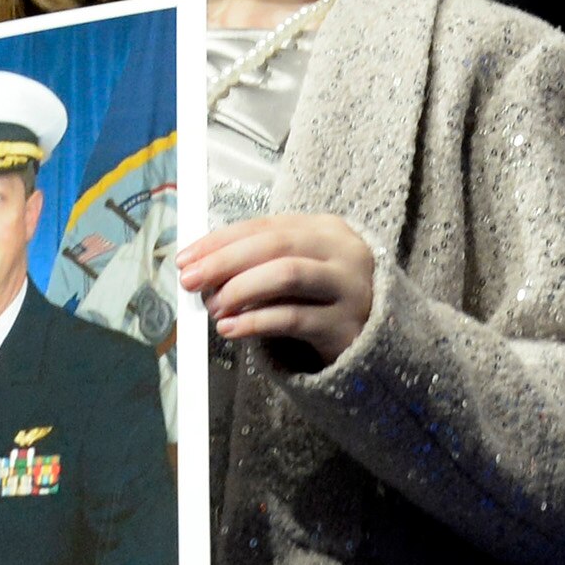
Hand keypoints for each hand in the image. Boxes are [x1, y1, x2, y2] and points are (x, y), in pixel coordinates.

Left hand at [176, 214, 374, 365]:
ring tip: (214, 306)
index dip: (222, 240)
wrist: (377, 338)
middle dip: (226, 260)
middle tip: (190, 280)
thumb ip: (260, 262)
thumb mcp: (301, 267)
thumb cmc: (323, 298)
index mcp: (327, 229)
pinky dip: (255, 322)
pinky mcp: (345, 325)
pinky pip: (292, 319)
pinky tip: (231, 329)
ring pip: (287, 274)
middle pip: (277, 245)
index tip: (187, 258)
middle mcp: (343, 251)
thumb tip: (202, 268)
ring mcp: (349, 287)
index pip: (266, 225)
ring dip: (241, 288)